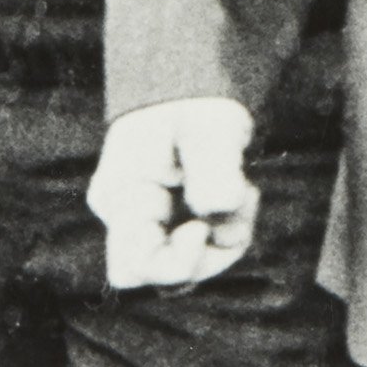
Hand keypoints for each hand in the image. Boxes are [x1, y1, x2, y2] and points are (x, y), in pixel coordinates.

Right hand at [91, 98, 259, 290]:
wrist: (198, 88)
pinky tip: (242, 191)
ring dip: (228, 235)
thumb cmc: (198, 107)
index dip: (177, 262)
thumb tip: (213, 219)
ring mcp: (151, 226)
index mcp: (121, 199)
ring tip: (245, 187)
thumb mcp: (211, 131)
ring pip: (193, 266)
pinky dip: (232, 226)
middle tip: (237, 200)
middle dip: (211, 251)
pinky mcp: (175, 227)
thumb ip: (214, 175)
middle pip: (167, 277)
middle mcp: (128, 220)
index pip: (136, 269)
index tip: (202, 228)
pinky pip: (208, 249)